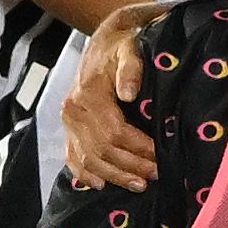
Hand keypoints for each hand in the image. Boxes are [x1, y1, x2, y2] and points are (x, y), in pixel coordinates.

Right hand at [56, 3, 162, 188]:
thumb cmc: (123, 46)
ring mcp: (69, 122)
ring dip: (114, 175)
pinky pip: (73, 158)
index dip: (138, 148)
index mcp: (88, 93)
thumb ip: (131, 68)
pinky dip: (86, 175)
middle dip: (130, 166)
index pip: (114, 132)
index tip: (159, 155)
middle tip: (155, 174)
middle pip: (102, 150)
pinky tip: (101, 184)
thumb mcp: (131, 48)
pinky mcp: (69, 130)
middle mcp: (74, 110)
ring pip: (89, 159)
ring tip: (138, 184)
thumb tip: (129, 92)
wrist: (104, 42)